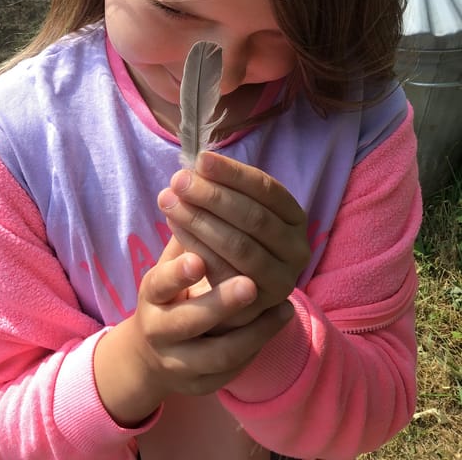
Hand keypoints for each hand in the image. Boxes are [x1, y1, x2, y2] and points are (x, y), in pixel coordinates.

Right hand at [93, 235, 291, 426]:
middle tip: (250, 284)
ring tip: (280, 305)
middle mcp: (160, 329)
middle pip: (188, 321)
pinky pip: (236, 367)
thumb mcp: (170, 261)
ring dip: (250, 329)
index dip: (177, 274)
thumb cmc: (170, 290)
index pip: (158, 284)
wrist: (152, 351)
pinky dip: (261, 342)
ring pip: (218, 352)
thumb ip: (186, 231)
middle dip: (221, 302)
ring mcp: (182, 361)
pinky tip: (282, 317)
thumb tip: (207, 179)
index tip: (197, 260)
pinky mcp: (205, 382)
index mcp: (151, 294)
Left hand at [157, 152, 309, 327]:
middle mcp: (297, 250)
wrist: (226, 292)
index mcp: (295, 218)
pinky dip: (198, 248)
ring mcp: (281, 280)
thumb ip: (223, 189)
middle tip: (178, 181)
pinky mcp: (258, 306)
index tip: (201, 160)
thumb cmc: (230, 236)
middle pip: (254, 218)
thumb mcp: (234, 210)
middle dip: (212, 196)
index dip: (233, 173)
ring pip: (240, 246)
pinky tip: (175, 227)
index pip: (267, 189)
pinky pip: (225, 274)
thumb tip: (197, 167)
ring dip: (201, 221)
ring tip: (169, 201)